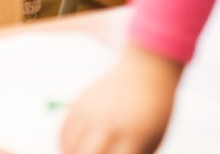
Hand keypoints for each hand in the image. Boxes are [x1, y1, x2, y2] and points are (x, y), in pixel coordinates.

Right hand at [60, 44, 181, 153]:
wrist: (147, 73)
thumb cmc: (154, 113)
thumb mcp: (152, 140)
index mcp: (134, 137)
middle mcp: (109, 123)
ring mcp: (92, 111)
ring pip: (70, 146)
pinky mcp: (81, 101)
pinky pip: (64, 130)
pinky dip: (64, 145)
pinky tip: (71, 150)